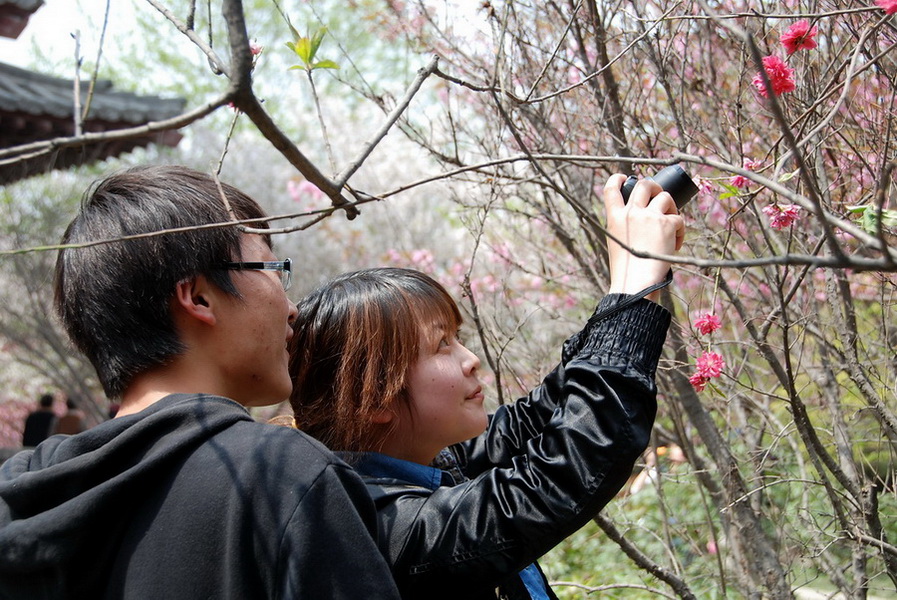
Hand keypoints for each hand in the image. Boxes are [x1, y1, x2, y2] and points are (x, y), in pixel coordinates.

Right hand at [603, 174, 684, 300]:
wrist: (636, 282)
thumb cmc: (627, 270)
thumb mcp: (617, 244)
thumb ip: (625, 229)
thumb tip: (642, 222)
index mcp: (614, 218)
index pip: (611, 189)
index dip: (618, 179)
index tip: (625, 178)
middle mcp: (631, 213)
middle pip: (644, 184)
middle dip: (654, 186)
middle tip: (659, 195)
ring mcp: (649, 216)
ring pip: (665, 197)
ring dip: (671, 207)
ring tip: (672, 224)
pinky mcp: (666, 224)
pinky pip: (678, 218)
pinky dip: (680, 229)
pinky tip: (676, 243)